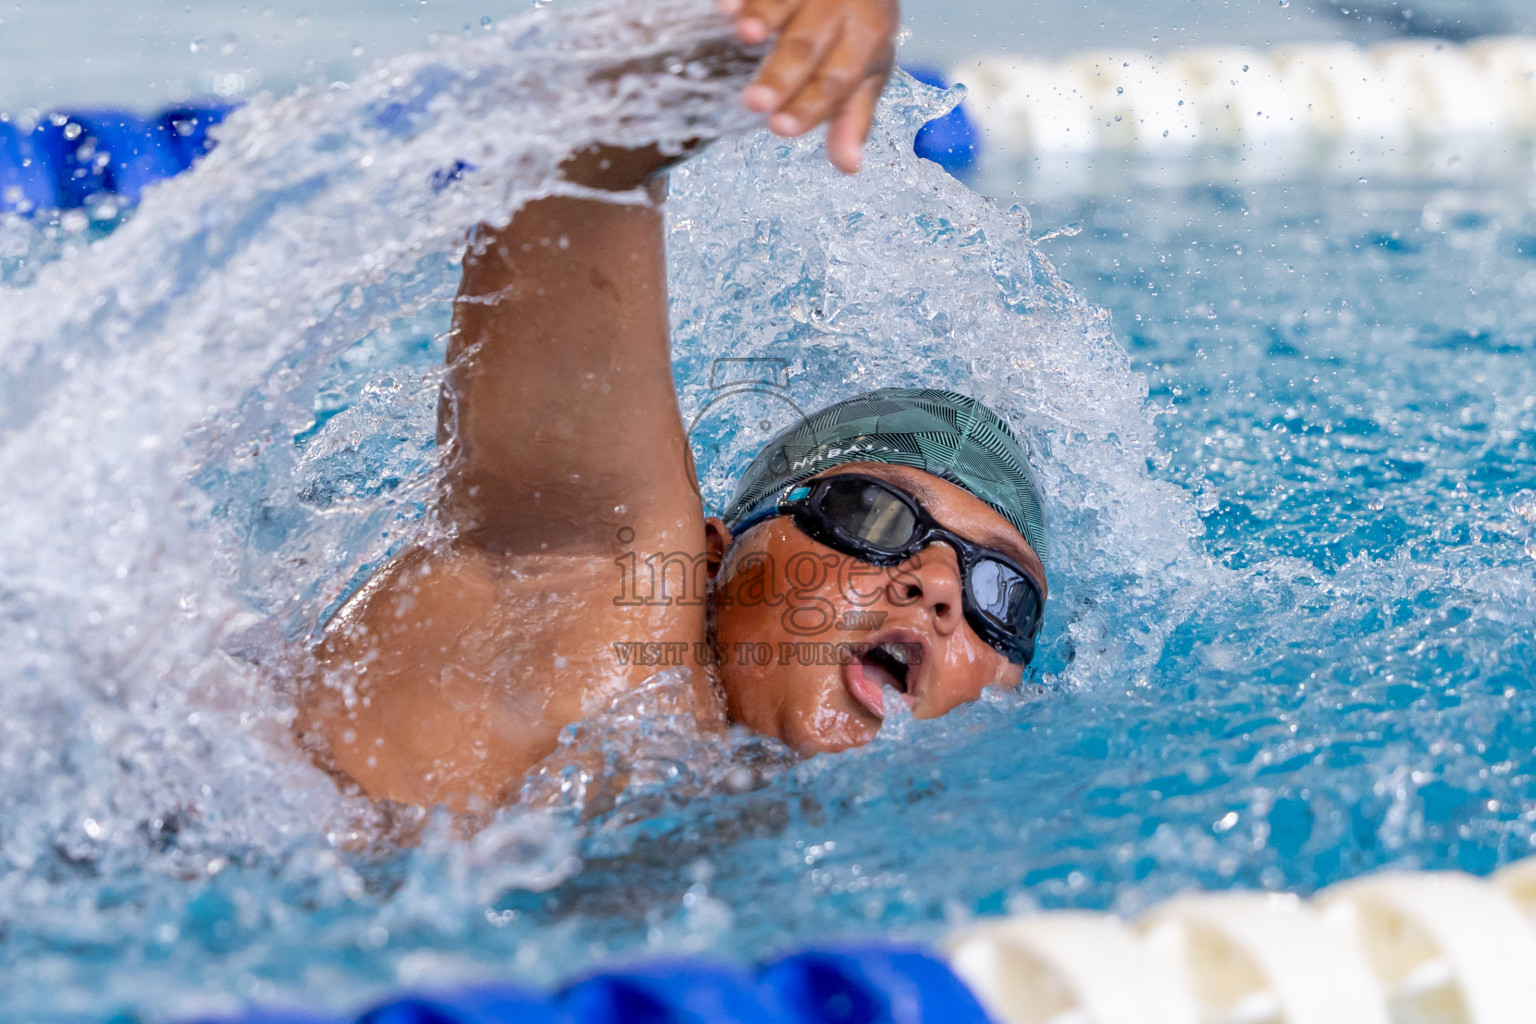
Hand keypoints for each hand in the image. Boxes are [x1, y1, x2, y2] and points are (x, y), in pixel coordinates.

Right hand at [723, 0, 897, 173]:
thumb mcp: (866, 73)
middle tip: (755, 101)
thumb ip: (852, 118)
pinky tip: (726, 7)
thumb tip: (849, 166)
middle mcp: (845, 8)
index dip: (810, 105)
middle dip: (781, 74)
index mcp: (868, 40)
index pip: (837, 79)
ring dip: (764, 16)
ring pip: (788, 1)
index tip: (781, 128)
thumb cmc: (859, 30)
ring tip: (745, 35)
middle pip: (810, 45)